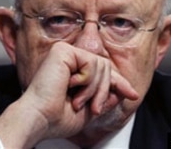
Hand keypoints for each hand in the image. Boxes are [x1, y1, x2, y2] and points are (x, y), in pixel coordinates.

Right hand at [0, 42, 137, 147]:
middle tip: (93, 108)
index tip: (131, 94)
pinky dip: (87, 79)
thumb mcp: (89, 109)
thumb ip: (105, 97)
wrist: (39, 119)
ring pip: (101, 65)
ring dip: (94, 89)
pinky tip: (70, 85)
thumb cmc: (57, 117)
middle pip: (105, 66)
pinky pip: (91, 62)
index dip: (118, 82)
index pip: (101, 70)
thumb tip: (122, 91)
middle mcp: (69, 59)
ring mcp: (65, 52)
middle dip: (103, 90)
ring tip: (78, 100)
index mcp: (73, 71)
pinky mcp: (63, 50)